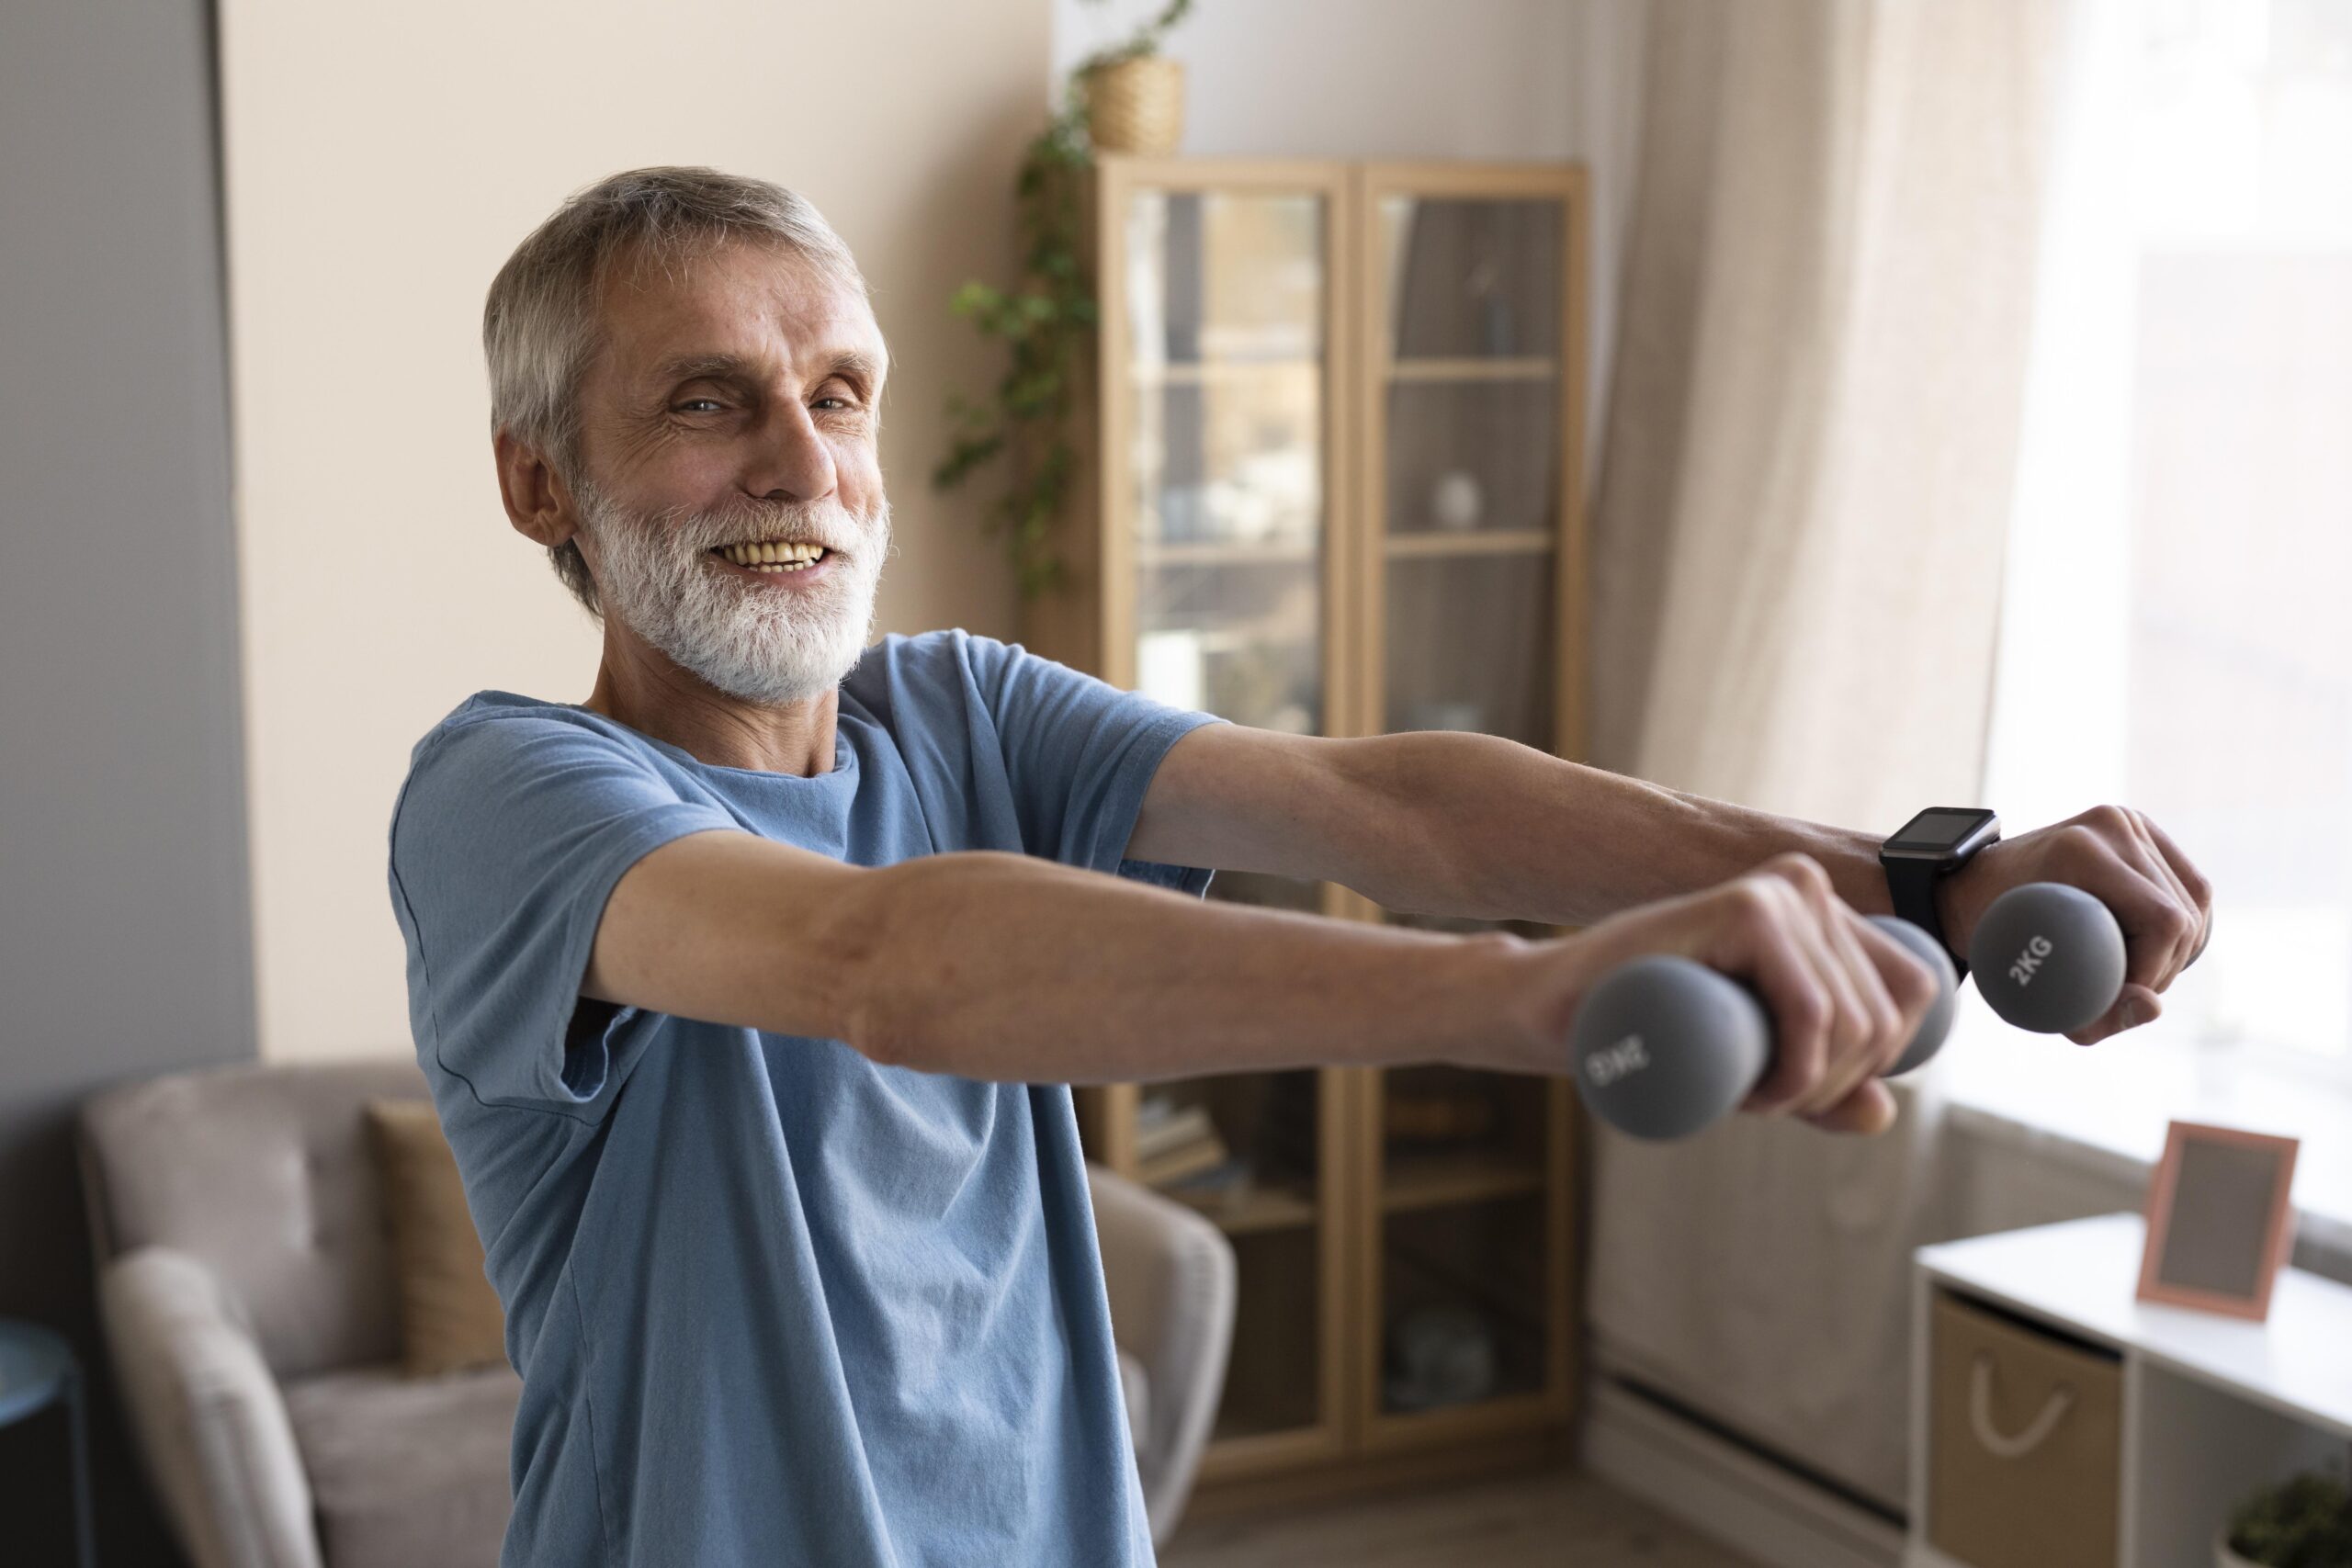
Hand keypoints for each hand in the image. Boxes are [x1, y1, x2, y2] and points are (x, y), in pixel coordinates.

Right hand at [1525, 854, 1944, 1134]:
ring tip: (1744, 1096)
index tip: (1801, 1090)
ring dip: (1809, 1089)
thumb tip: (1885, 1111)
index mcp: (1824, 910)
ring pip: (1855, 1023)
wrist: (1563, 1011)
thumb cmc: (1655, 1032)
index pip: (1913, 992)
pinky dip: (1795, 1073)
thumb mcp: (1754, 1061)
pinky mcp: (1747, 907)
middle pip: (1886, 1018)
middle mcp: (1810, 887)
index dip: (1871, 1064)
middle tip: (1760, 1101)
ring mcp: (1780, 891)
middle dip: (1834, 1087)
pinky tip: (1751, 1092)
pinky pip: (1814, 1012)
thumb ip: (1822, 1083)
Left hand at [1938, 806, 2211, 1045]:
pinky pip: (2192, 885)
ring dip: (2176, 949)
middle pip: (2183, 915)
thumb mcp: (2026, 986)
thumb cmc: (1992, 937)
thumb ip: (2093, 1014)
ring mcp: (2128, 820)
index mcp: (2081, 850)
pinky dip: (2183, 924)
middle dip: (2164, 967)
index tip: (2121, 998)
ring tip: (2132, 969)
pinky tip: (2153, 946)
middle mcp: (2111, 825)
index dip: (2156, 972)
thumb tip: (2154, 1007)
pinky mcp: (2141, 827)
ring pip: (2195, 900)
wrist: (1973, 885)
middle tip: (2125, 991)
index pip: (2163, 922)